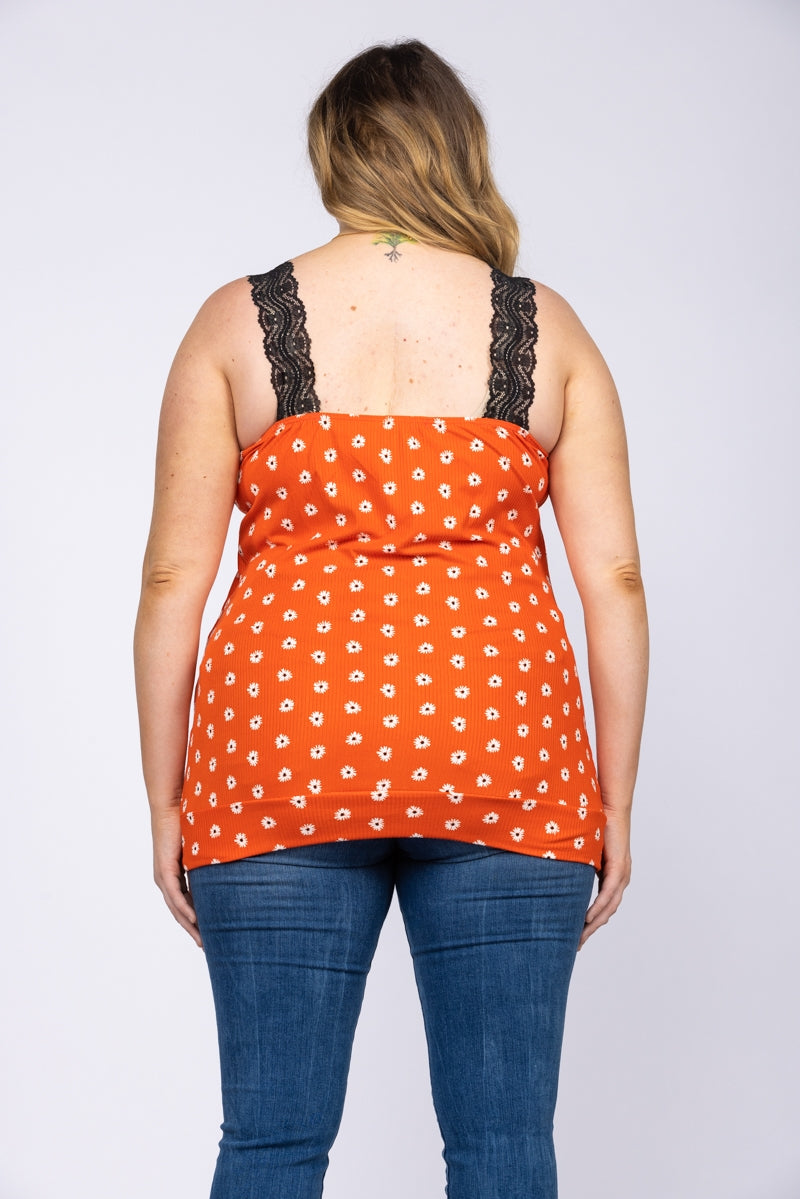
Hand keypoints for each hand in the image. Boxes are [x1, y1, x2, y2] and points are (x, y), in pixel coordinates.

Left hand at [151, 806, 203, 947]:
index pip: (185, 904)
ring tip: (202, 940)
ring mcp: (163, 876)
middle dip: (193, 930)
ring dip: (189, 925)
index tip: (210, 934)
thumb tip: (233, 863)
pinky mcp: (164, 869)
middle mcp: (166, 880)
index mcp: (174, 875)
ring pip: (176, 908)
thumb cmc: (189, 820)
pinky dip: (185, 909)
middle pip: (179, 912)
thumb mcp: (203, 846)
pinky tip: (195, 920)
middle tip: (207, 947)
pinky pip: (175, 895)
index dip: (196, 921)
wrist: (172, 804)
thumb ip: (212, 858)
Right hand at [578, 809, 630, 948]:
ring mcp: (621, 873)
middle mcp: (620, 878)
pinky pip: (608, 894)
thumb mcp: (582, 849)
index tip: (577, 936)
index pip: (604, 906)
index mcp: (613, 875)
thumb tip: (555, 870)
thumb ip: (575, 863)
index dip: (591, 923)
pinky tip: (587, 919)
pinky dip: (598, 908)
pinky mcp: (619, 867)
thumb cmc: (593, 822)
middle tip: (576, 946)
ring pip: (609, 907)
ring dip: (594, 923)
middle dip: (591, 930)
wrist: (607, 805)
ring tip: (579, 937)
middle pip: (607, 913)